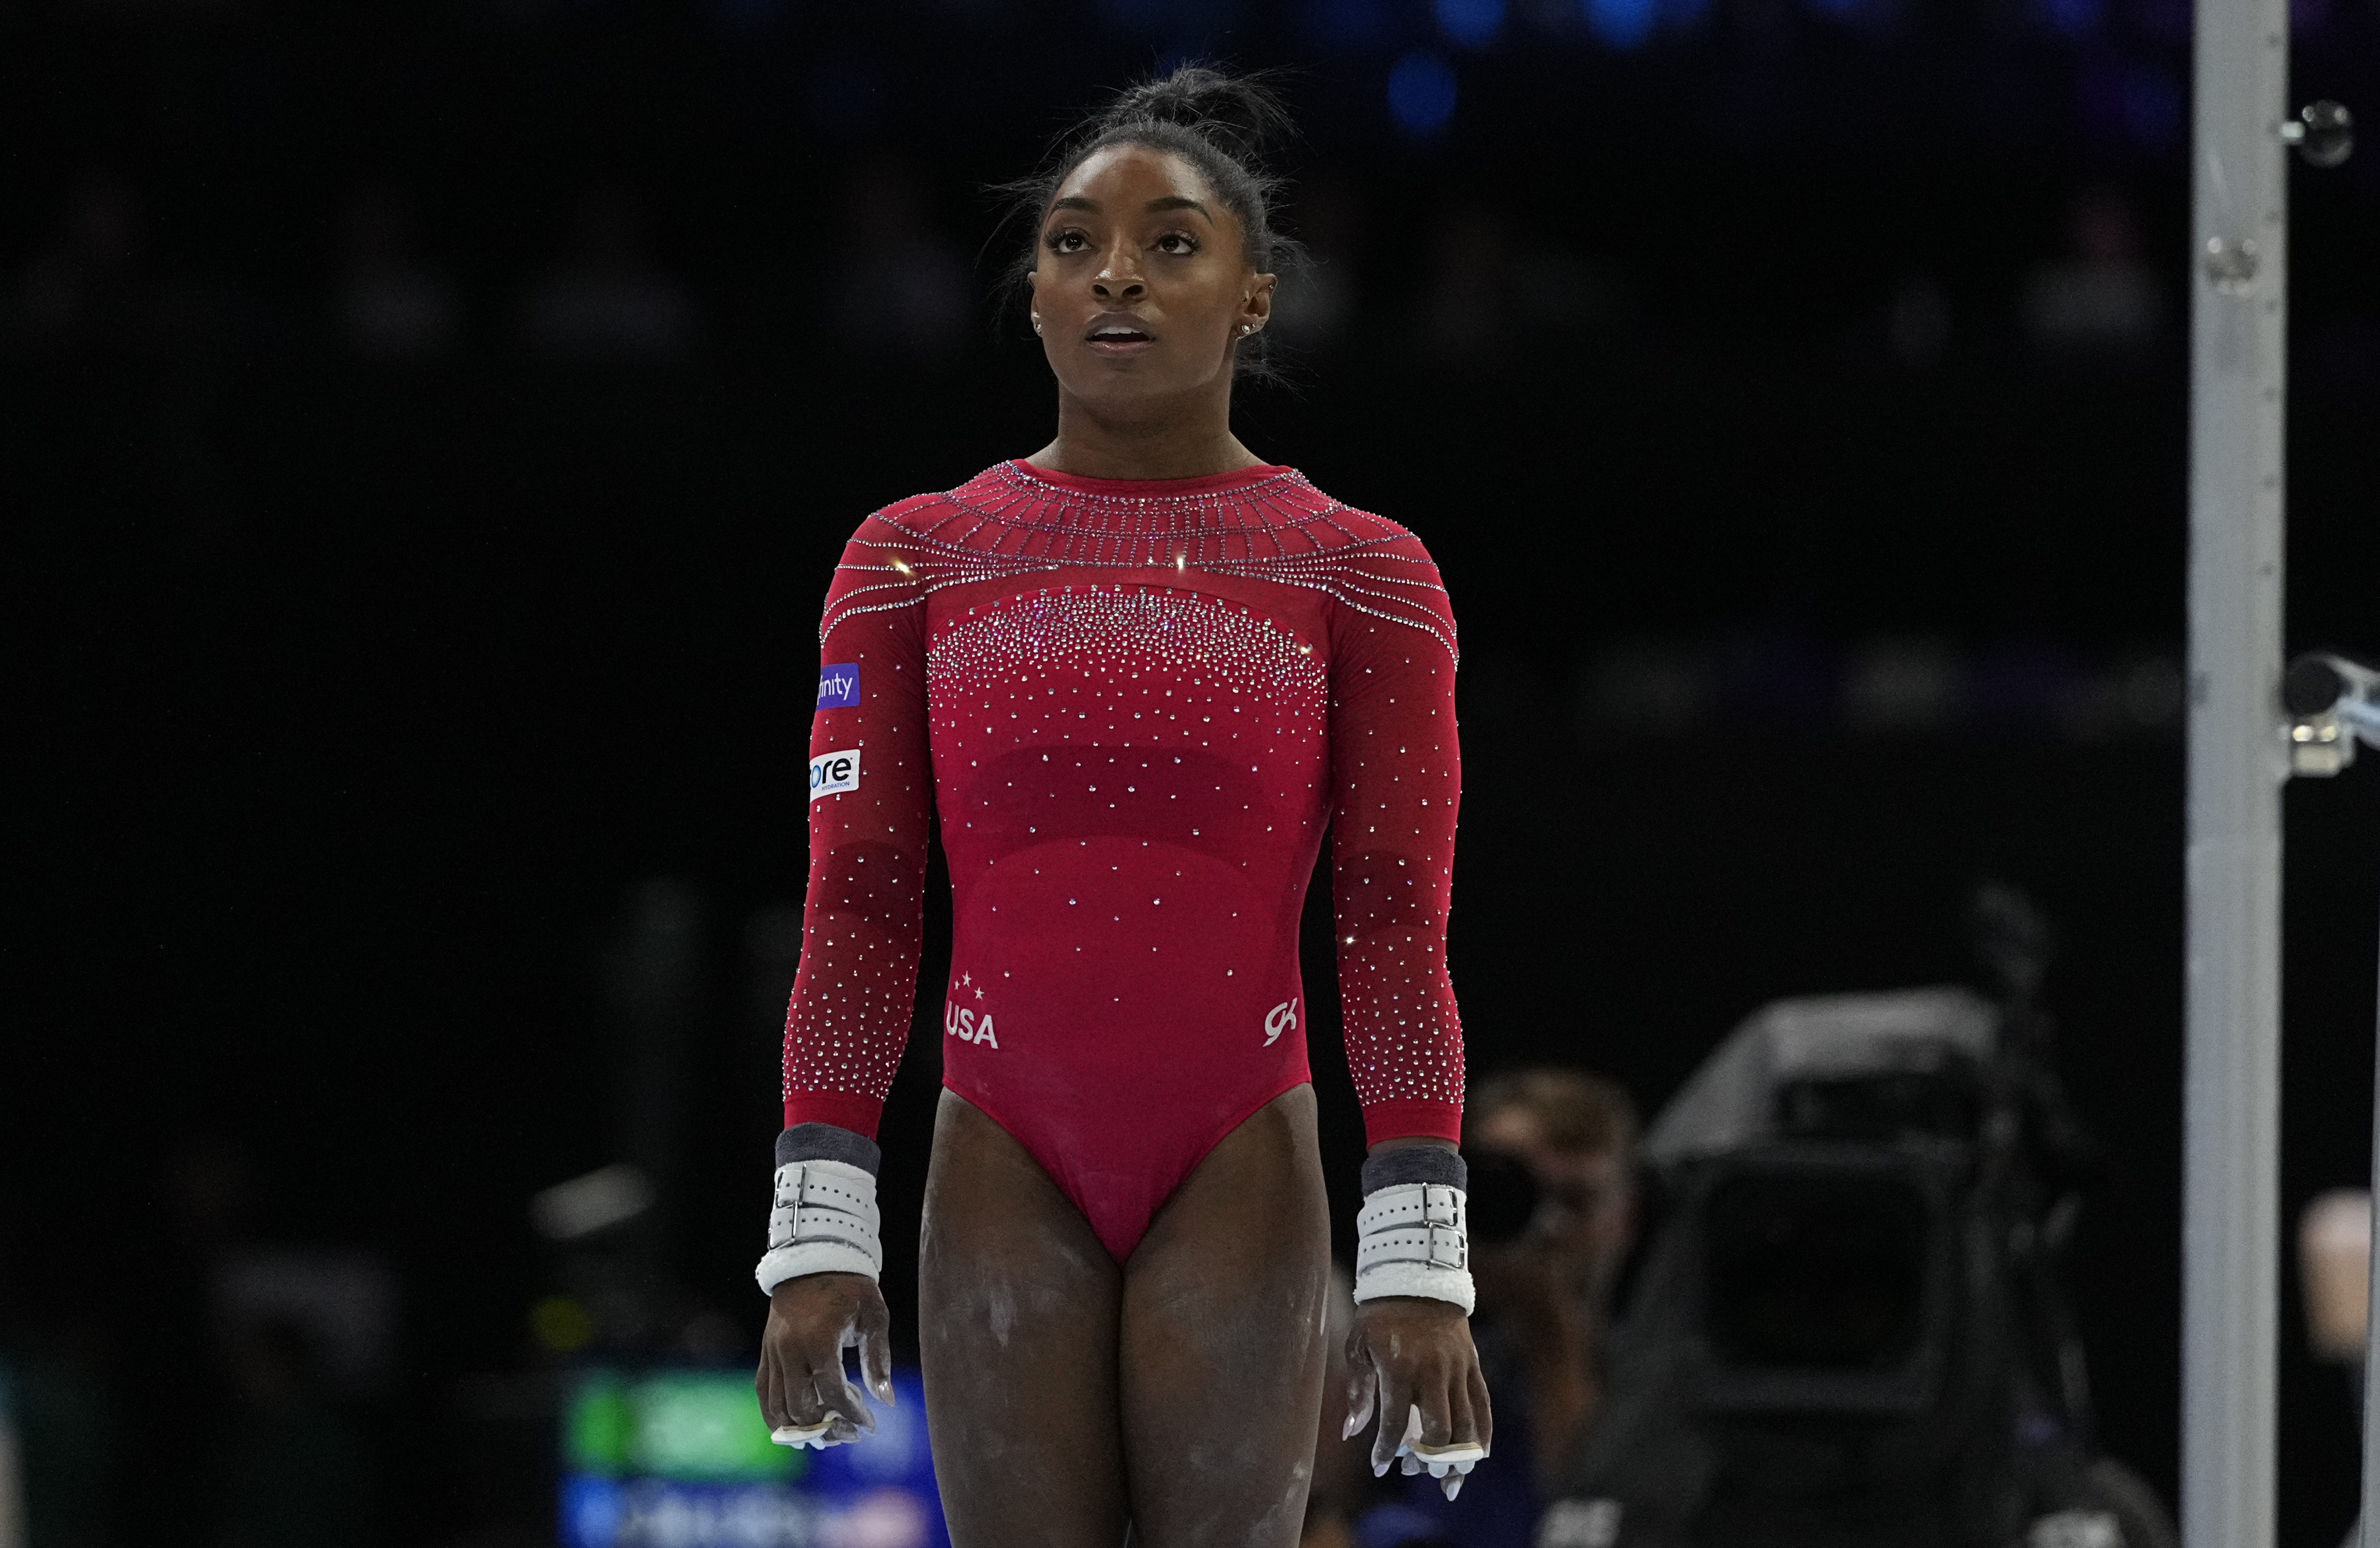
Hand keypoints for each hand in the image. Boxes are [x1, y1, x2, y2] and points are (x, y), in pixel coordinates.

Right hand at [754, 1272, 893, 1446]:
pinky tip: (794, 1426)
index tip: (869, 1425)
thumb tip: (886, 1401)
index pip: (833, 1391)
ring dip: (801, 1427)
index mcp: (819, 1339)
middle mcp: (790, 1349)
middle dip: (828, 1426)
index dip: (851, 1413)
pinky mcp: (766, 1352)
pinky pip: (764, 1393)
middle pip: (802, 1406)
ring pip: (778, 1406)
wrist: (814, 1259)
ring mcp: (773, 1351)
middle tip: (850, 1433)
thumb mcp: (873, 1316)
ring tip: (828, 1432)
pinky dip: (776, 1414)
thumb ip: (877, 1358)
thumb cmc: (851, 1287)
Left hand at [1343, 1296, 1491, 1498]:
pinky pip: (1483, 1405)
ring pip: (1465, 1424)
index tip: (1380, 1466)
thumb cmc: (1379, 1315)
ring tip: (1450, 1483)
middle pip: (1437, 1432)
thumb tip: (1351, 1433)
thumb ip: (1358, 1391)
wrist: (1416, 1276)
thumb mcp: (1357, 1346)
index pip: (1394, 1424)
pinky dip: (1483, 1433)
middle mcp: (1432, 1372)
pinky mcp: (1472, 1364)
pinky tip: (1478, 1456)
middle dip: (1428, 1461)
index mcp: (1399, 1369)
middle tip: (1418, 1474)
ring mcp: (1456, 1369)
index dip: (1387, 1450)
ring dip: (1459, 1458)